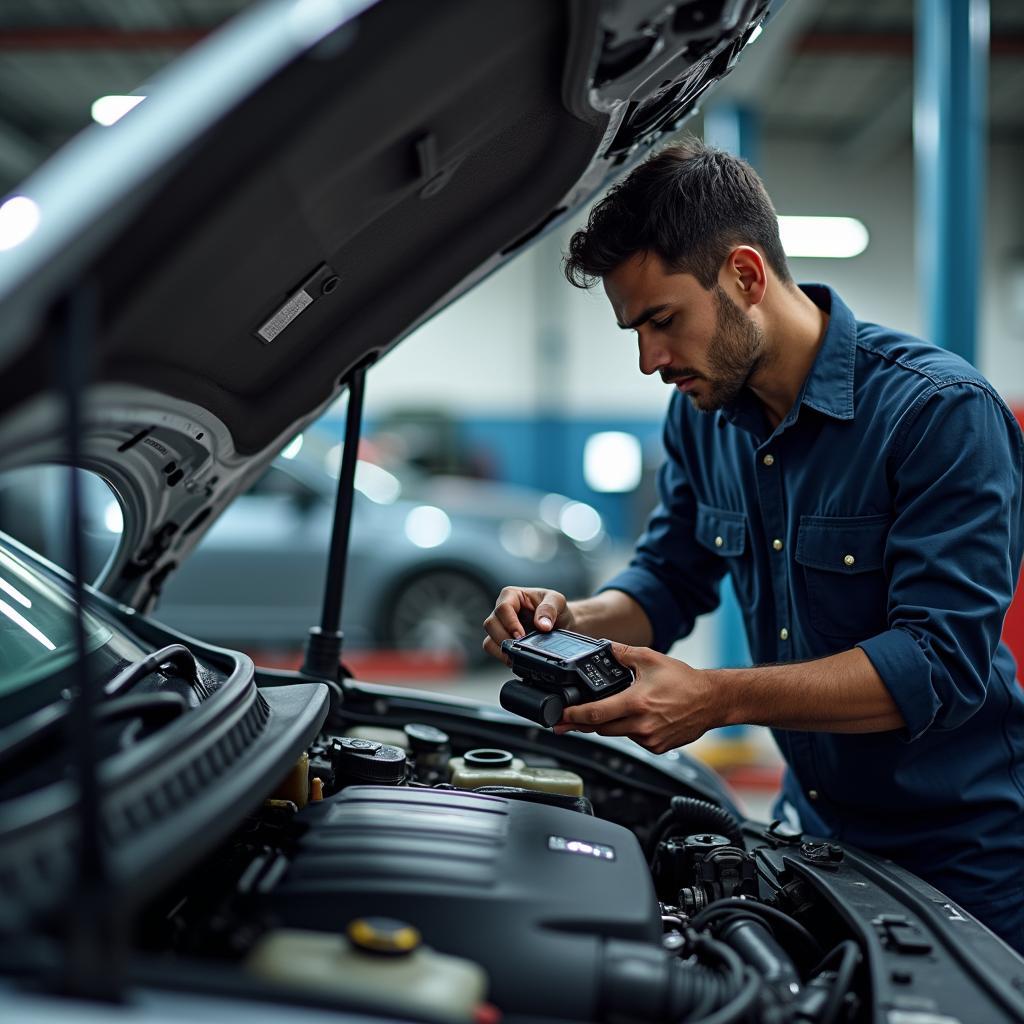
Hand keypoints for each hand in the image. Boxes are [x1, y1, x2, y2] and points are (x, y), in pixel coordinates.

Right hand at [482, 586, 574, 663]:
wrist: (562, 624)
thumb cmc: (556, 609)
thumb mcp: (557, 601)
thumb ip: (549, 609)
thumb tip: (542, 625)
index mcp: (512, 596)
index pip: (503, 608)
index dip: (510, 623)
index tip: (521, 635)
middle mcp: (502, 611)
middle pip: (490, 624)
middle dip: (504, 638)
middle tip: (520, 646)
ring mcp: (500, 627)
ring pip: (488, 640)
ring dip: (502, 650)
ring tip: (518, 654)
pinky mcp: (502, 642)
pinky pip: (493, 650)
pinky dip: (502, 657)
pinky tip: (516, 658)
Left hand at [554, 643, 720, 753]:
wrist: (711, 700)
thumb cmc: (684, 681)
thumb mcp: (650, 659)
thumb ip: (622, 652)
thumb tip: (603, 647)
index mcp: (636, 702)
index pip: (596, 714)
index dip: (573, 716)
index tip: (558, 717)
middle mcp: (642, 725)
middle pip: (601, 728)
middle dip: (584, 722)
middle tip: (569, 719)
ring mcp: (650, 739)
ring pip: (617, 734)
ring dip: (610, 724)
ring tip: (612, 710)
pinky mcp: (657, 747)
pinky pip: (633, 740)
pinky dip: (629, 729)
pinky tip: (637, 717)